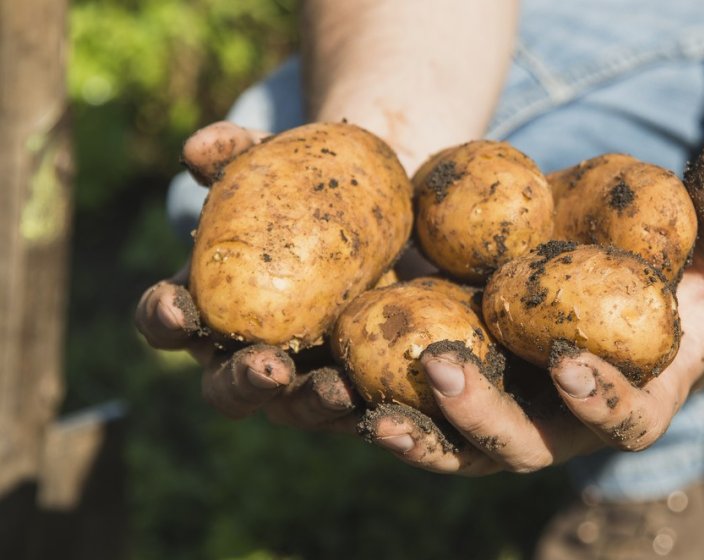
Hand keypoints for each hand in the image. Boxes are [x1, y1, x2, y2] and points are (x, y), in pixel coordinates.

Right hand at [135, 122, 360, 432]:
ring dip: (309, 403)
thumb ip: (238, 153)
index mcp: (208, 307)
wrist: (384, 209)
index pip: (165, 320)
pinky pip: (354, 413)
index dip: (162, 317)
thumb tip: (199, 146)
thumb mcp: (278, 163)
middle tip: (269, 366)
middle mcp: (243, 354)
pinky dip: (368, 408)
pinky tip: (389, 398)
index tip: (178, 306)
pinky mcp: (351, 391)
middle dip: (243, 381)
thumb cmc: (308, 188)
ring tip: (337, 388)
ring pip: (290, 410)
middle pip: (225, 388)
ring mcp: (298, 381)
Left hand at [365, 140, 703, 473]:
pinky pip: (426, 413)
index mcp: (638, 400)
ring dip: (417, 430)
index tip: (567, 360)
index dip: (599, 399)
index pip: (624, 418)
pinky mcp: (472, 397)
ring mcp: (515, 416)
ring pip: (460, 446)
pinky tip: (342, 378)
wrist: (637, 297)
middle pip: (523, 446)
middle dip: (483, 416)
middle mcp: (569, 425)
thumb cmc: (687, 274)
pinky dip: (390, 404)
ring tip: (368, 405)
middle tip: (442, 369)